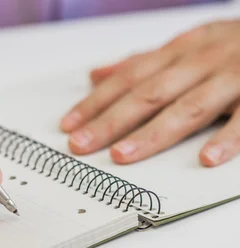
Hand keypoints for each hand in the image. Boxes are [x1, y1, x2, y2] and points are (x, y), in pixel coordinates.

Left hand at [60, 20, 239, 166]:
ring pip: (189, 107)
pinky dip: (228, 137)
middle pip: (149, 93)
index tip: (68, 124)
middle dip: (111, 121)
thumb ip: (143, 62)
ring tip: (123, 156)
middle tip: (81, 145)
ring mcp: (235, 76)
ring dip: (154, 133)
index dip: (97, 102)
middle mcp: (203, 60)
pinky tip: (206, 159)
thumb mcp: (188, 45)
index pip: (129, 78)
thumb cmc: (235, 44)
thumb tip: (96, 75)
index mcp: (182, 50)